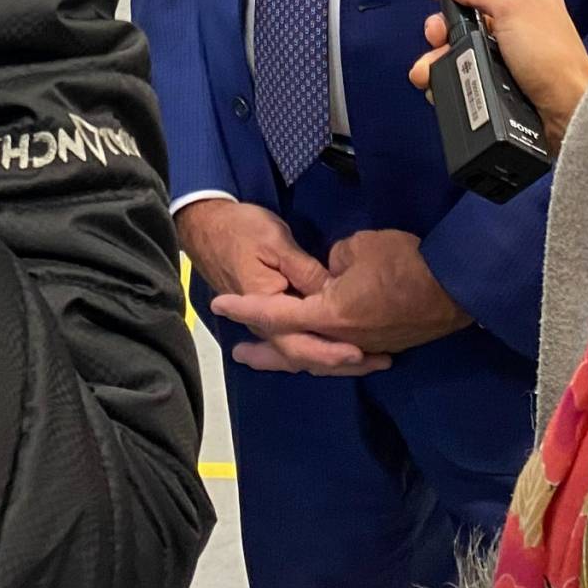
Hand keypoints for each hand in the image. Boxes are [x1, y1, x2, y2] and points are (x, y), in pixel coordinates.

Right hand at [176, 200, 385, 377]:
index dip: (332, 350)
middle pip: (306, 356)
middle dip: (345, 362)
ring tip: (371, 362)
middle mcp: (266, 325)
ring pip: (302, 353)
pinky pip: (297, 342)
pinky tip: (340, 355)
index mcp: (266, 309)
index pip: (301, 342)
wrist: (206, 225)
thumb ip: (304, 271)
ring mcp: (267, 324)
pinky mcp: (270, 316)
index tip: (363, 351)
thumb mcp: (275, 243)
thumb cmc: (240, 229)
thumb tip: (332, 292)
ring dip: (335, 360)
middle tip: (381, 361)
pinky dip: (320, 351)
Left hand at [209, 229, 467, 365]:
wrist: (456, 284)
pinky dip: (324, 354)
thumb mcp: (358, 247)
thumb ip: (331, 262)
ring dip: (294, 355)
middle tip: (240, 354)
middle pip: (294, 351)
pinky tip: (320, 349)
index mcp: (330, 315)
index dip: (245, 310)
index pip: (276, 314)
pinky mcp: (384, 344)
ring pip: (320, 358)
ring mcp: (365, 346)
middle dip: (265, 352)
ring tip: (274, 354)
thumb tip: (331, 273)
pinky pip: (342, 353)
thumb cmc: (405, 261)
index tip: (219, 306)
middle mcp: (343, 339)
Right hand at [409, 0, 587, 155]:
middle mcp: (517, 24)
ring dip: (439, 59)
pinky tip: (437, 84)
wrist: (567, 110)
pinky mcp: (500, 84)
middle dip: (443, 30)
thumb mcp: (512, 9)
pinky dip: (450, 79)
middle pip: (465, 20)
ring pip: (462, 51)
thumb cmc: (550, 55)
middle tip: (435, 38)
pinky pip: (466, 75)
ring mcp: (508, 56)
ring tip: (427, 71)